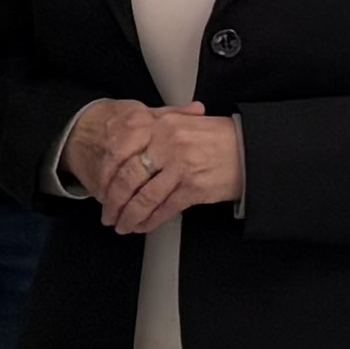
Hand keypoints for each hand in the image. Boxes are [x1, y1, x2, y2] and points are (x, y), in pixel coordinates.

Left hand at [88, 103, 244, 235]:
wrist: (249, 150)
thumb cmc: (218, 138)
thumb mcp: (184, 122)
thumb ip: (156, 127)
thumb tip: (127, 141)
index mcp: (161, 127)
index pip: (121, 152)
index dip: (106, 175)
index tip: (100, 188)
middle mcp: (168, 145)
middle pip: (128, 178)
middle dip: (113, 201)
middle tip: (107, 212)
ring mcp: (181, 167)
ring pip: (144, 197)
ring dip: (129, 216)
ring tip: (122, 224)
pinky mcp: (194, 187)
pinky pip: (165, 209)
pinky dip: (150, 221)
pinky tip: (143, 226)